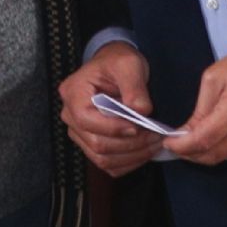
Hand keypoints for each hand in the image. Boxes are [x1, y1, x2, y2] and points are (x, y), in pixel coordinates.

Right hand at [57, 41, 162, 176]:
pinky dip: (128, 162)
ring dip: (132, 156)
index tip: (139, 126)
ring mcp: (80, 133)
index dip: (113, 128)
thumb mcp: (129, 64)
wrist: (117, 69)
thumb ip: (134, 87)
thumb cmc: (118, 62)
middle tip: (156, 137)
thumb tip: (140, 112)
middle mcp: (70, 115)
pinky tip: (145, 151)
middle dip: (130, 144)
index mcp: (73, 93)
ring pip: (103, 158)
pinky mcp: (91, 144)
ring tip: (155, 144)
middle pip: (96, 143)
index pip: (86, 120)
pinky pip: (108, 164)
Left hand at [169, 45, 226, 164]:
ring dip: (213, 149)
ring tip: (206, 133)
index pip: (204, 139)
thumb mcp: (214, 78)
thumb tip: (185, 135)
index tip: (169, 144)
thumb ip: (200, 110)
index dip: (182, 146)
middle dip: (193, 154)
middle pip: (216, 155)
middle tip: (180, 146)